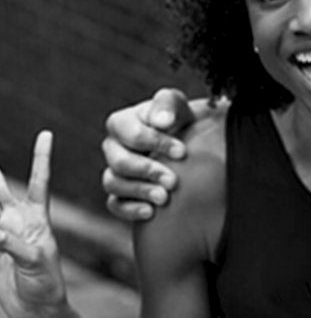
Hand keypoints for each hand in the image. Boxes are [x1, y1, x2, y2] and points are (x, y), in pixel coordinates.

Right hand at [0, 131, 64, 317]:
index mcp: (38, 220)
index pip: (39, 182)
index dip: (41, 158)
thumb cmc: (46, 286)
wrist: (36, 310)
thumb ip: (17, 248)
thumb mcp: (37, 264)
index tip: (46, 134)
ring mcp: (3, 235)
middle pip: (1, 192)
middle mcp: (18, 222)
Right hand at [101, 89, 200, 221]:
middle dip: (148, 171)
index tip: (182, 152)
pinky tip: (150, 212)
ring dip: (141, 191)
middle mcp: (114, 148)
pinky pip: (115, 204)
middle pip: (120, 162)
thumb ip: (168, 105)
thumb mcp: (177, 106)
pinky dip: (131, 210)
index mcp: (122, 123)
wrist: (188, 144)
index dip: (156, 143)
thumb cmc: (179, 120)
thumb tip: (162, 120)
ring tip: (165, 197)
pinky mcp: (121, 194)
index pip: (131, 134)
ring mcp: (114, 171)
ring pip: (114, 183)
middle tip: (173, 180)